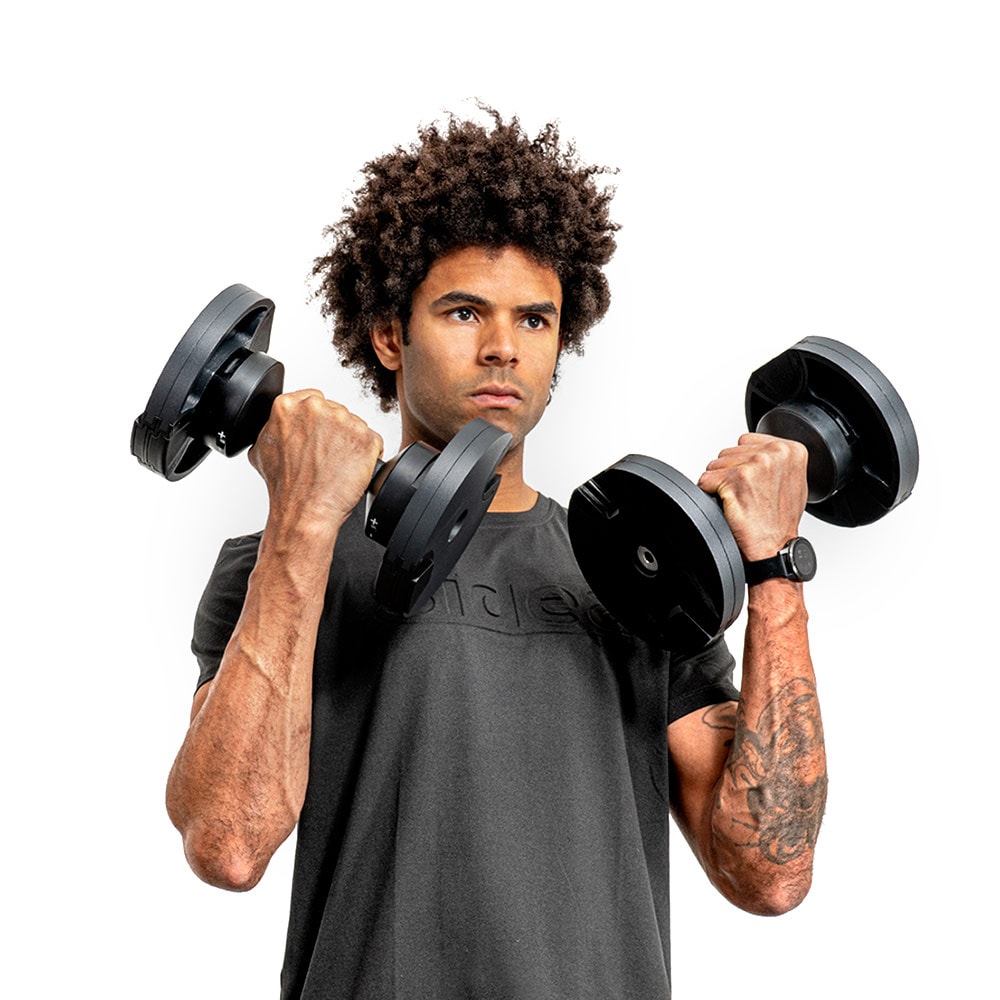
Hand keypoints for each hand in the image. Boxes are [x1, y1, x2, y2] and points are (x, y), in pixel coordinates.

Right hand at [248, 390, 382, 532]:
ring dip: (350, 443)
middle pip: (336, 411)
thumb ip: (272, 426)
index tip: (317, 435)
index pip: (313, 399)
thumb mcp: (260, 449)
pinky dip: (367, 455)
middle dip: (334, 432)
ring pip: (355, 426)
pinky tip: (352, 469)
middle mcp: (317, 409)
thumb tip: (278, 423)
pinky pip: (373, 441)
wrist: (304, 511)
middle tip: (325, 456)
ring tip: (337, 465)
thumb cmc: (286, 487)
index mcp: (289, 406)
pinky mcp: (365, 438)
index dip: (317, 421)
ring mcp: (344, 421)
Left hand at [697, 433, 808, 562]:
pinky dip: (710, 494)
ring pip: (715, 465)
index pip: (746, 441)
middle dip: (731, 474)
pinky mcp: (737, 478)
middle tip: (748, 495)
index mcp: (791, 450)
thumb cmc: (779, 522)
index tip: (756, 484)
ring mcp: (757, 464)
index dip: (743, 464)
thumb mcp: (791, 481)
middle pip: (728, 452)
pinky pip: (705, 480)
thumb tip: (758, 451)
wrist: (773, 548)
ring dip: (721, 484)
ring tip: (741, 500)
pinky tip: (731, 505)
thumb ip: (776, 460)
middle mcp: (776, 453)